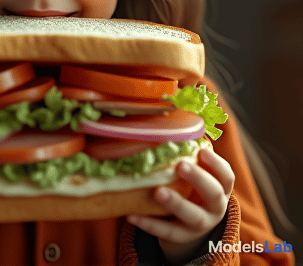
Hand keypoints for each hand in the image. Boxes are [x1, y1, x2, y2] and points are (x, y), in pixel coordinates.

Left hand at [127, 147, 234, 265]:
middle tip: (180, 165)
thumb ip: (189, 154)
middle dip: (197, 178)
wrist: (191, 225)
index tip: (202, 150)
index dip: (216, 163)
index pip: (226, 176)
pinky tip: (131, 215)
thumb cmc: (191, 187)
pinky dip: (149, 224)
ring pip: (192, 216)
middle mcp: (215, 207)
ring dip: (175, 203)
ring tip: (157, 192)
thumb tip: (170, 120)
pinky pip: (166, 232)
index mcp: (220, 188)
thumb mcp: (197, 173)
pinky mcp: (182, 237)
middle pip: (213, 193)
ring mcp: (201, 224)